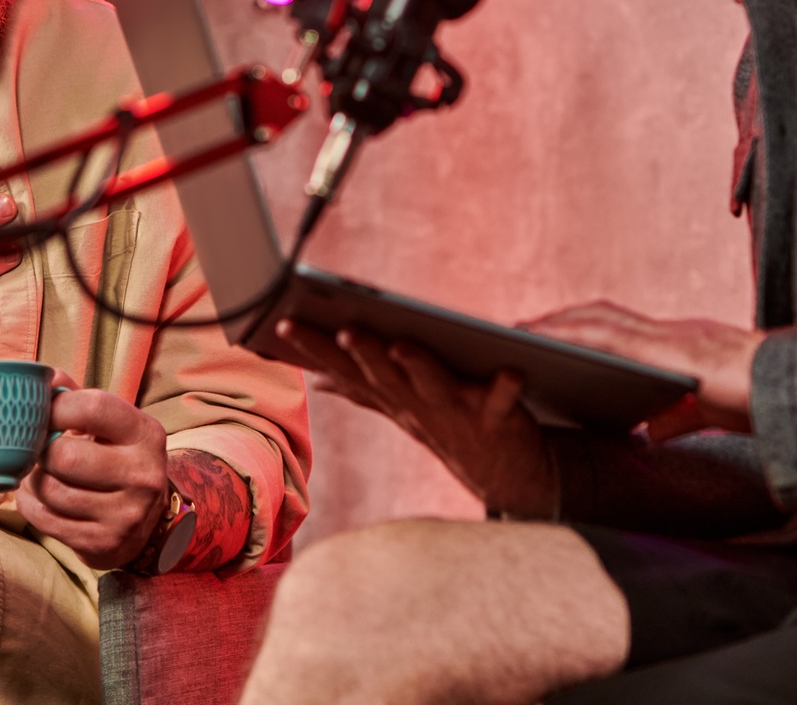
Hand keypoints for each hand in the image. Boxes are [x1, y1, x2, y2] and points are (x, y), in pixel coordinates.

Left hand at [15, 371, 171, 569]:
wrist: (145, 522)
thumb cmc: (117, 458)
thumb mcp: (111, 425)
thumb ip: (76, 397)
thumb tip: (41, 378)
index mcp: (146, 434)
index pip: (95, 408)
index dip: (57, 407)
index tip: (44, 411)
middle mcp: (143, 475)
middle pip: (66, 457)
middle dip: (41, 451)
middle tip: (38, 448)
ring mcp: (125, 514)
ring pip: (51, 491)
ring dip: (33, 480)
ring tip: (39, 471)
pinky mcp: (103, 543)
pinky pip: (45, 520)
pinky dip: (31, 504)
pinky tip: (38, 495)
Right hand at [275, 319, 557, 517]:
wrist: (505, 474)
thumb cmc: (449, 426)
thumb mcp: (400, 406)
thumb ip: (361, 389)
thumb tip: (319, 378)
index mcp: (392, 397)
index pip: (345, 369)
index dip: (314, 348)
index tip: (284, 322)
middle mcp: (417, 405)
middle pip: (383, 375)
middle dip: (361, 353)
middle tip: (343, 329)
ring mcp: (456, 412)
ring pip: (431, 385)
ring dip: (416, 366)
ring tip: (402, 344)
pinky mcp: (498, 416)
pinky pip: (502, 400)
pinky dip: (506, 387)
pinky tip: (512, 370)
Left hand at [521, 301, 764, 440]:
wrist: (795, 394)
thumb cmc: (760, 402)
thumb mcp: (709, 412)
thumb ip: (680, 416)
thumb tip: (654, 430)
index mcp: (678, 345)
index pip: (622, 329)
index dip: (584, 327)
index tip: (552, 333)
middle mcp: (669, 332)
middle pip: (602, 316)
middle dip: (561, 320)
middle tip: (520, 329)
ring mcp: (668, 335)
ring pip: (598, 319)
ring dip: (557, 323)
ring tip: (519, 332)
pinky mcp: (667, 346)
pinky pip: (607, 334)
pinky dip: (571, 333)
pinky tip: (545, 340)